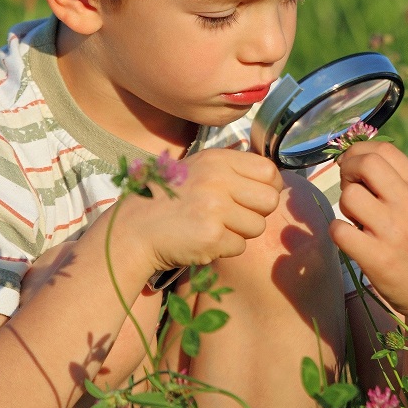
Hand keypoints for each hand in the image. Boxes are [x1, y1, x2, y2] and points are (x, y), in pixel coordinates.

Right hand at [118, 148, 282, 275]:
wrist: (135, 227)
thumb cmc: (169, 198)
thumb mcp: (198, 168)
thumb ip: (232, 168)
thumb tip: (271, 177)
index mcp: (217, 160)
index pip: (269, 171)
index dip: (268, 187)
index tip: (255, 197)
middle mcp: (218, 179)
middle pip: (270, 200)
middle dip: (258, 212)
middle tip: (236, 216)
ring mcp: (215, 208)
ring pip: (257, 226)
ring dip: (240, 232)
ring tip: (214, 226)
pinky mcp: (212, 236)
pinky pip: (240, 247)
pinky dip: (225, 248)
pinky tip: (204, 239)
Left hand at [328, 141, 407, 327]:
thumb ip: (397, 182)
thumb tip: (356, 160)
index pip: (384, 150)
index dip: (359, 151)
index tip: (352, 164)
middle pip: (365, 164)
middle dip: (347, 170)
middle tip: (349, 186)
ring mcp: (393, 232)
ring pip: (348, 196)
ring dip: (343, 205)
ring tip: (356, 219)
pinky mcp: (376, 258)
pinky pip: (338, 229)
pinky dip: (337, 231)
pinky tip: (351, 238)